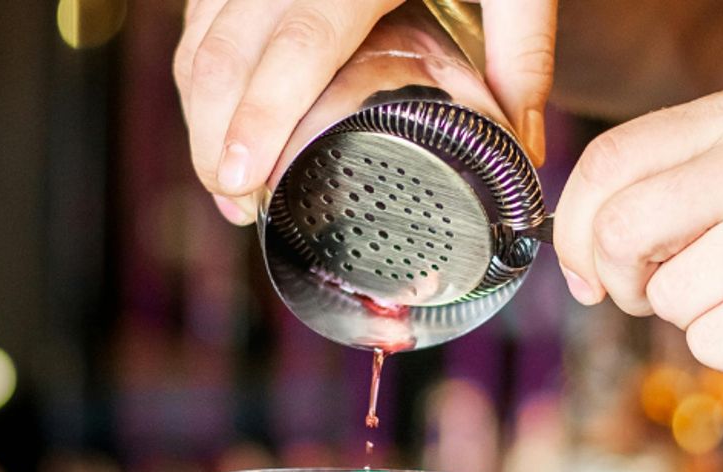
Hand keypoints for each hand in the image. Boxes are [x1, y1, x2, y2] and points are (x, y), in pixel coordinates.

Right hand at [173, 0, 555, 224]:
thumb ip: (520, 52)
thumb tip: (521, 147)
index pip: (298, 45)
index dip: (261, 117)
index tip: (242, 178)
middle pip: (227, 50)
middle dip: (216, 136)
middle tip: (235, 203)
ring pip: (202, 36)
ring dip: (202, 113)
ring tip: (227, 183)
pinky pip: (203, 16)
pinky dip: (202, 74)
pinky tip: (222, 120)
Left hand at [553, 85, 722, 393]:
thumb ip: (687, 186)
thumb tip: (583, 246)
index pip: (609, 161)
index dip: (574, 228)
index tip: (585, 272)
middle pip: (617, 232)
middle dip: (619, 283)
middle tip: (657, 298)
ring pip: (667, 300)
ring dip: (699, 321)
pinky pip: (712, 346)